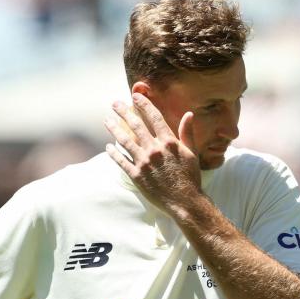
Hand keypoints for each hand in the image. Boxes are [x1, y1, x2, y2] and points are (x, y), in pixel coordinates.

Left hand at [104, 93, 203, 215]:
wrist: (185, 202)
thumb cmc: (190, 178)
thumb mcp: (192, 153)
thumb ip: (187, 133)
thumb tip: (189, 114)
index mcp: (169, 142)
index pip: (154, 117)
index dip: (143, 104)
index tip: (135, 96)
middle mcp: (154, 149)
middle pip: (135, 125)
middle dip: (123, 112)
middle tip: (114, 103)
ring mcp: (144, 163)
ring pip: (124, 141)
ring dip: (114, 128)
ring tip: (107, 120)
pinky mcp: (136, 176)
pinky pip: (121, 162)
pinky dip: (113, 153)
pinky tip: (108, 147)